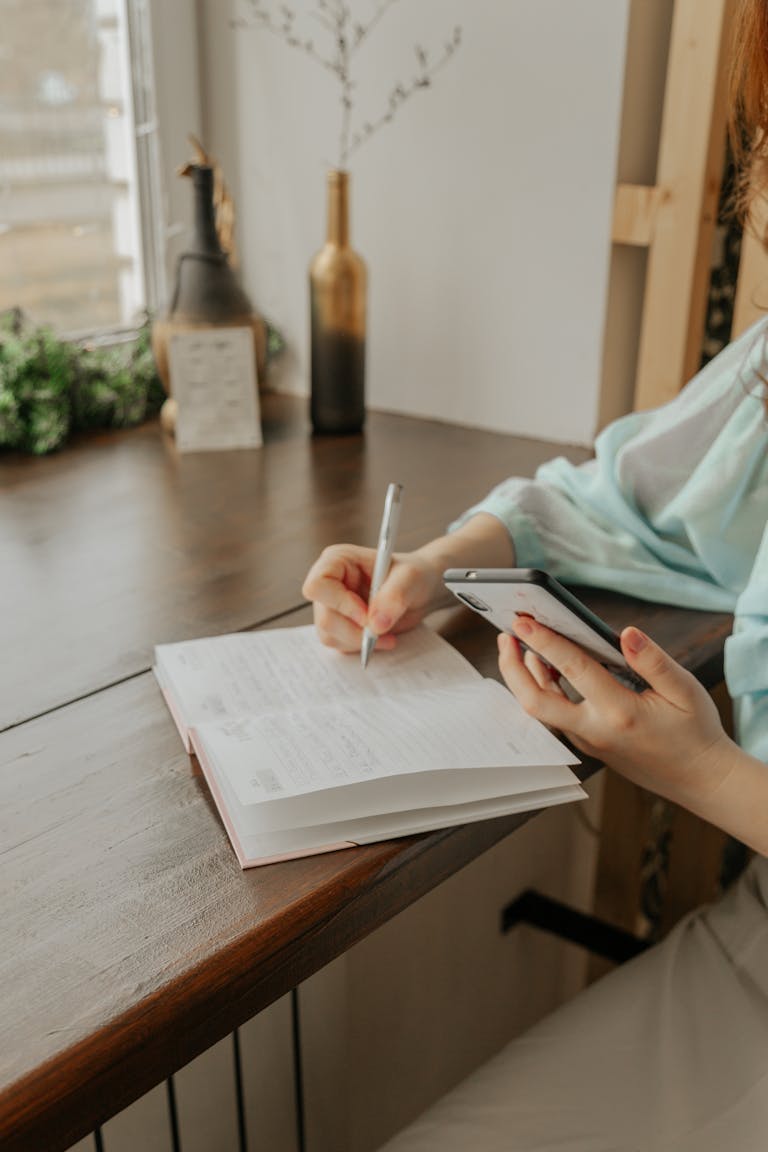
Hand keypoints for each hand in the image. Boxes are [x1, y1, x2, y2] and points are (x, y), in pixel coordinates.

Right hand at [301, 545, 443, 651]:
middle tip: (383, 630)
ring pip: (329, 634)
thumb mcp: (410, 578)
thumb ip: (394, 596)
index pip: (318, 585)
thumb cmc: (413, 575)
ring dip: (359, 640)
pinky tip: (380, 637)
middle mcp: (329, 583)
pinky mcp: (338, 624)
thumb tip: (376, 624)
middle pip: (324, 617)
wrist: (419, 590)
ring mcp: (331, 605)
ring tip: (386, 634)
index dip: (340, 604)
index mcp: (337, 560)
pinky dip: (360, 646)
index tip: (367, 616)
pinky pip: (339, 643)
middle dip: (354, 630)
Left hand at [497, 616, 733, 807]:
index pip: (574, 671)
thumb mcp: (685, 691)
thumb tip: (626, 633)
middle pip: (536, 701)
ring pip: (542, 709)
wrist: (699, 779)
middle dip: (513, 667)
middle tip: (506, 634)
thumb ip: (653, 661)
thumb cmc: (696, 732)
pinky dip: (543, 688)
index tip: (525, 622)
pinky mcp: (587, 745)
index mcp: (620, 713)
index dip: (546, 643)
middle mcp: (595, 731)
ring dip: (525, 676)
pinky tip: (543, 666)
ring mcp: (587, 741)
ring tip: (518, 643)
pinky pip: (554, 715)